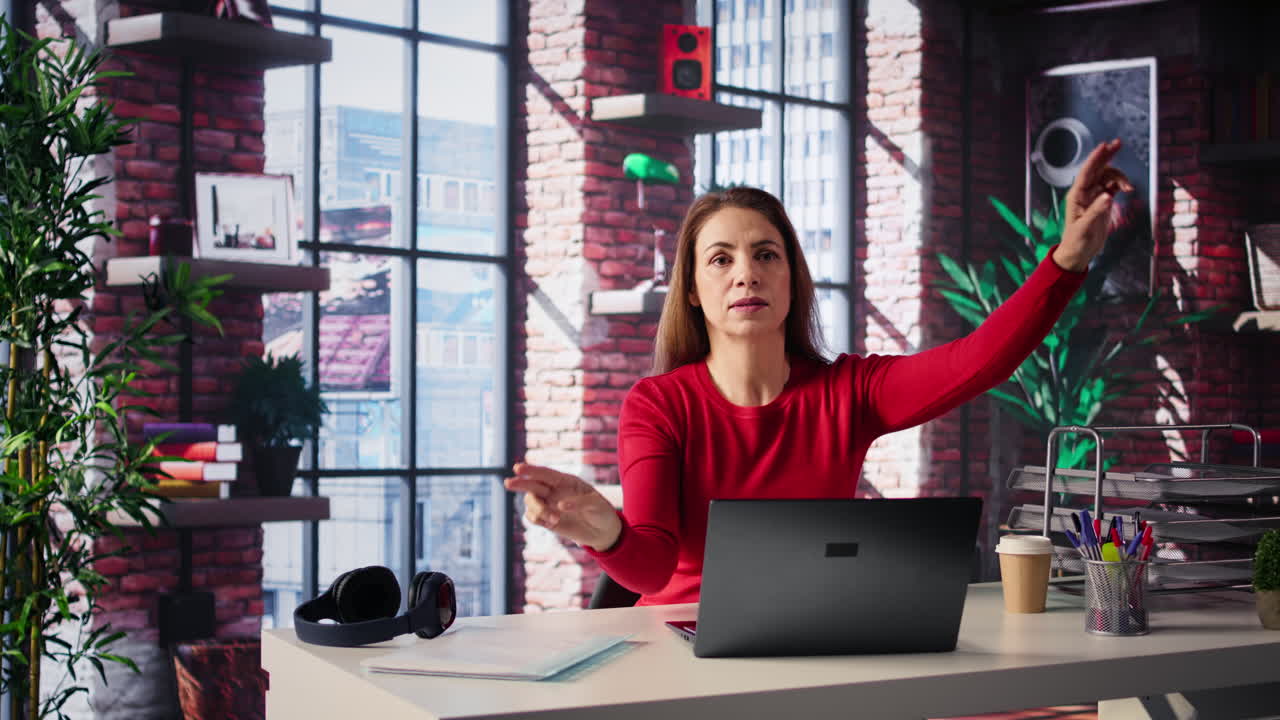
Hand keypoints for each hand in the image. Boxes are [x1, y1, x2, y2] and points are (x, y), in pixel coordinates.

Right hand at [503, 462, 622, 550]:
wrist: (602, 531)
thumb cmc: (601, 512)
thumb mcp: (596, 505)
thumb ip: (579, 503)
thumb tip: (560, 506)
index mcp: (565, 481)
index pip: (545, 473)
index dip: (531, 470)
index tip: (518, 468)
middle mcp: (554, 491)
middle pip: (532, 484)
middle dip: (520, 483)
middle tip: (508, 483)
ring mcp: (549, 505)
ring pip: (531, 502)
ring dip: (538, 510)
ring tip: (554, 520)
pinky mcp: (547, 520)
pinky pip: (533, 517)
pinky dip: (537, 519)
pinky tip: (550, 523)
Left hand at [1056, 138, 1134, 271]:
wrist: (1079, 252)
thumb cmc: (1076, 241)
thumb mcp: (1084, 228)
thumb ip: (1096, 211)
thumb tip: (1108, 196)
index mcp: (1076, 195)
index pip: (1086, 172)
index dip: (1095, 158)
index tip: (1104, 146)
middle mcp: (1085, 193)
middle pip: (1097, 169)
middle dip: (1108, 155)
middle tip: (1118, 144)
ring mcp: (1094, 196)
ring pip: (1108, 177)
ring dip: (1120, 177)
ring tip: (1129, 188)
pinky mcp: (1103, 202)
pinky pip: (1113, 186)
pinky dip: (1121, 184)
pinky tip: (1127, 189)